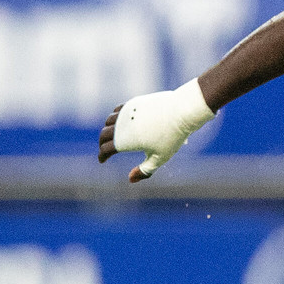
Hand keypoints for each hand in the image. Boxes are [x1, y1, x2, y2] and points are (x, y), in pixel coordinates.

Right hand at [99, 80, 214, 181]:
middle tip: (105, 150)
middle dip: (102, 144)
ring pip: (109, 121)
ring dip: (108, 130)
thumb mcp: (160, 158)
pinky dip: (115, 118)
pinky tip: (120, 122)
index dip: (102, 156)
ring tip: (112, 136)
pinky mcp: (133, 102)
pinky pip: (117, 110)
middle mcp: (122, 125)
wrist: (181, 111)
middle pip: (104, 135)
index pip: (106, 149)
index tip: (102, 160)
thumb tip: (130, 180)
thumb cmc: (172, 137)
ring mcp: (126, 112)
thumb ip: (144, 171)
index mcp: (125, 141)